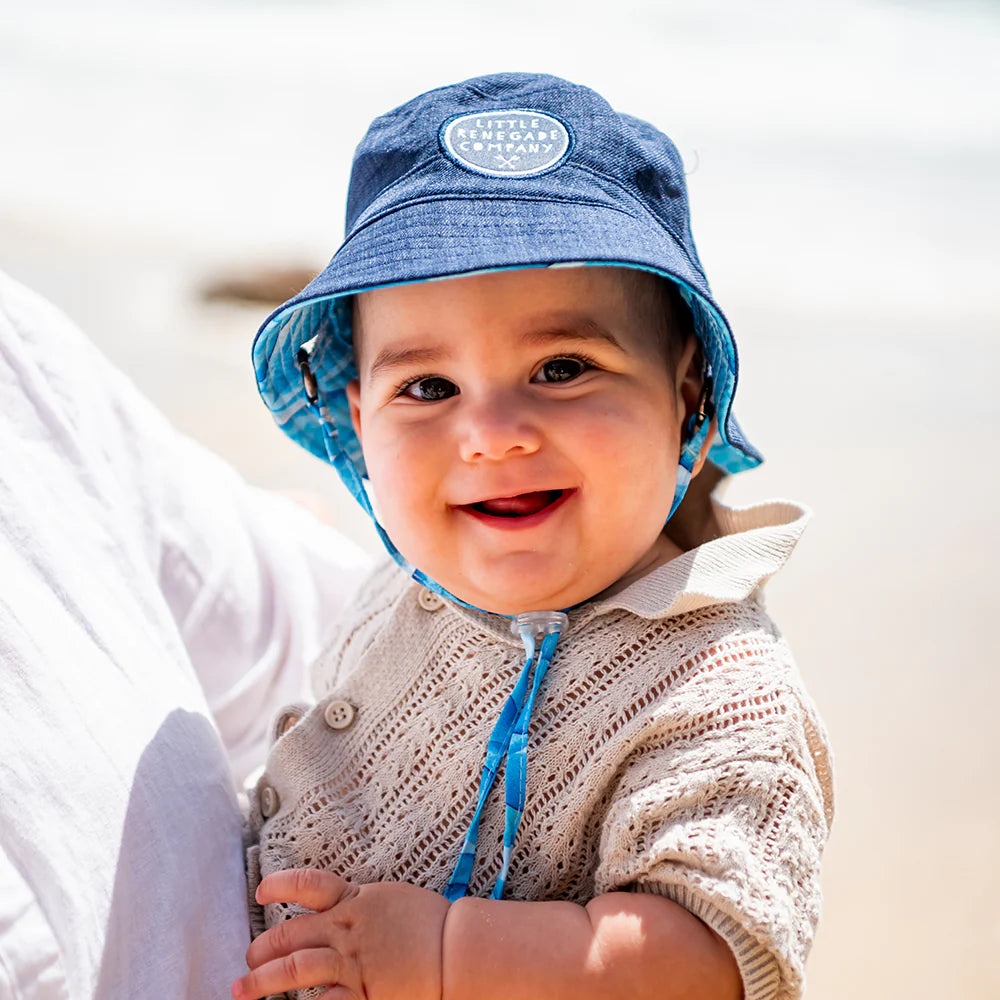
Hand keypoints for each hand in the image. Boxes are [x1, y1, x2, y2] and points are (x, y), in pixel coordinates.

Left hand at [232, 868, 449, 999]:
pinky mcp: (365, 994)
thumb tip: (333, 905)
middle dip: (263, 948)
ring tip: (243, 988)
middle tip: (248, 959)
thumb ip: (357, 902)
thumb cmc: (427, 922)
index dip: (281, 885)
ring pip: (297, 969)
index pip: (309, 885)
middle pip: (292, 933)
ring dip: (265, 980)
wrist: (456, 948)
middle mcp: (347, 930)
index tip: (261, 892)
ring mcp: (354, 964)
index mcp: (354, 900)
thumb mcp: (389, 898)